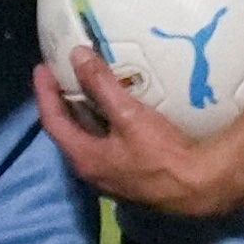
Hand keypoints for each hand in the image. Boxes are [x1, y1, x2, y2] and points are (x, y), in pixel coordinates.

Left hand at [33, 52, 243, 220]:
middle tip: (62, 76)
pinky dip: (103, 124)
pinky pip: (106, 145)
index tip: (43, 68)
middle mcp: (91, 171)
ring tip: (86, 88)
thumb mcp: (129, 116)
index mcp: (83, 157)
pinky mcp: (129, 176)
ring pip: (88, 139)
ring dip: (84, 114)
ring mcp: (110, 176)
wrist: (199, 188)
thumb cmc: (161, 154)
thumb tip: (77, 55)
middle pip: (68, 132)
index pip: (52, 121)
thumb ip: (101, 85)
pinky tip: (116, 112)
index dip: (45, 93)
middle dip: (62, 102)